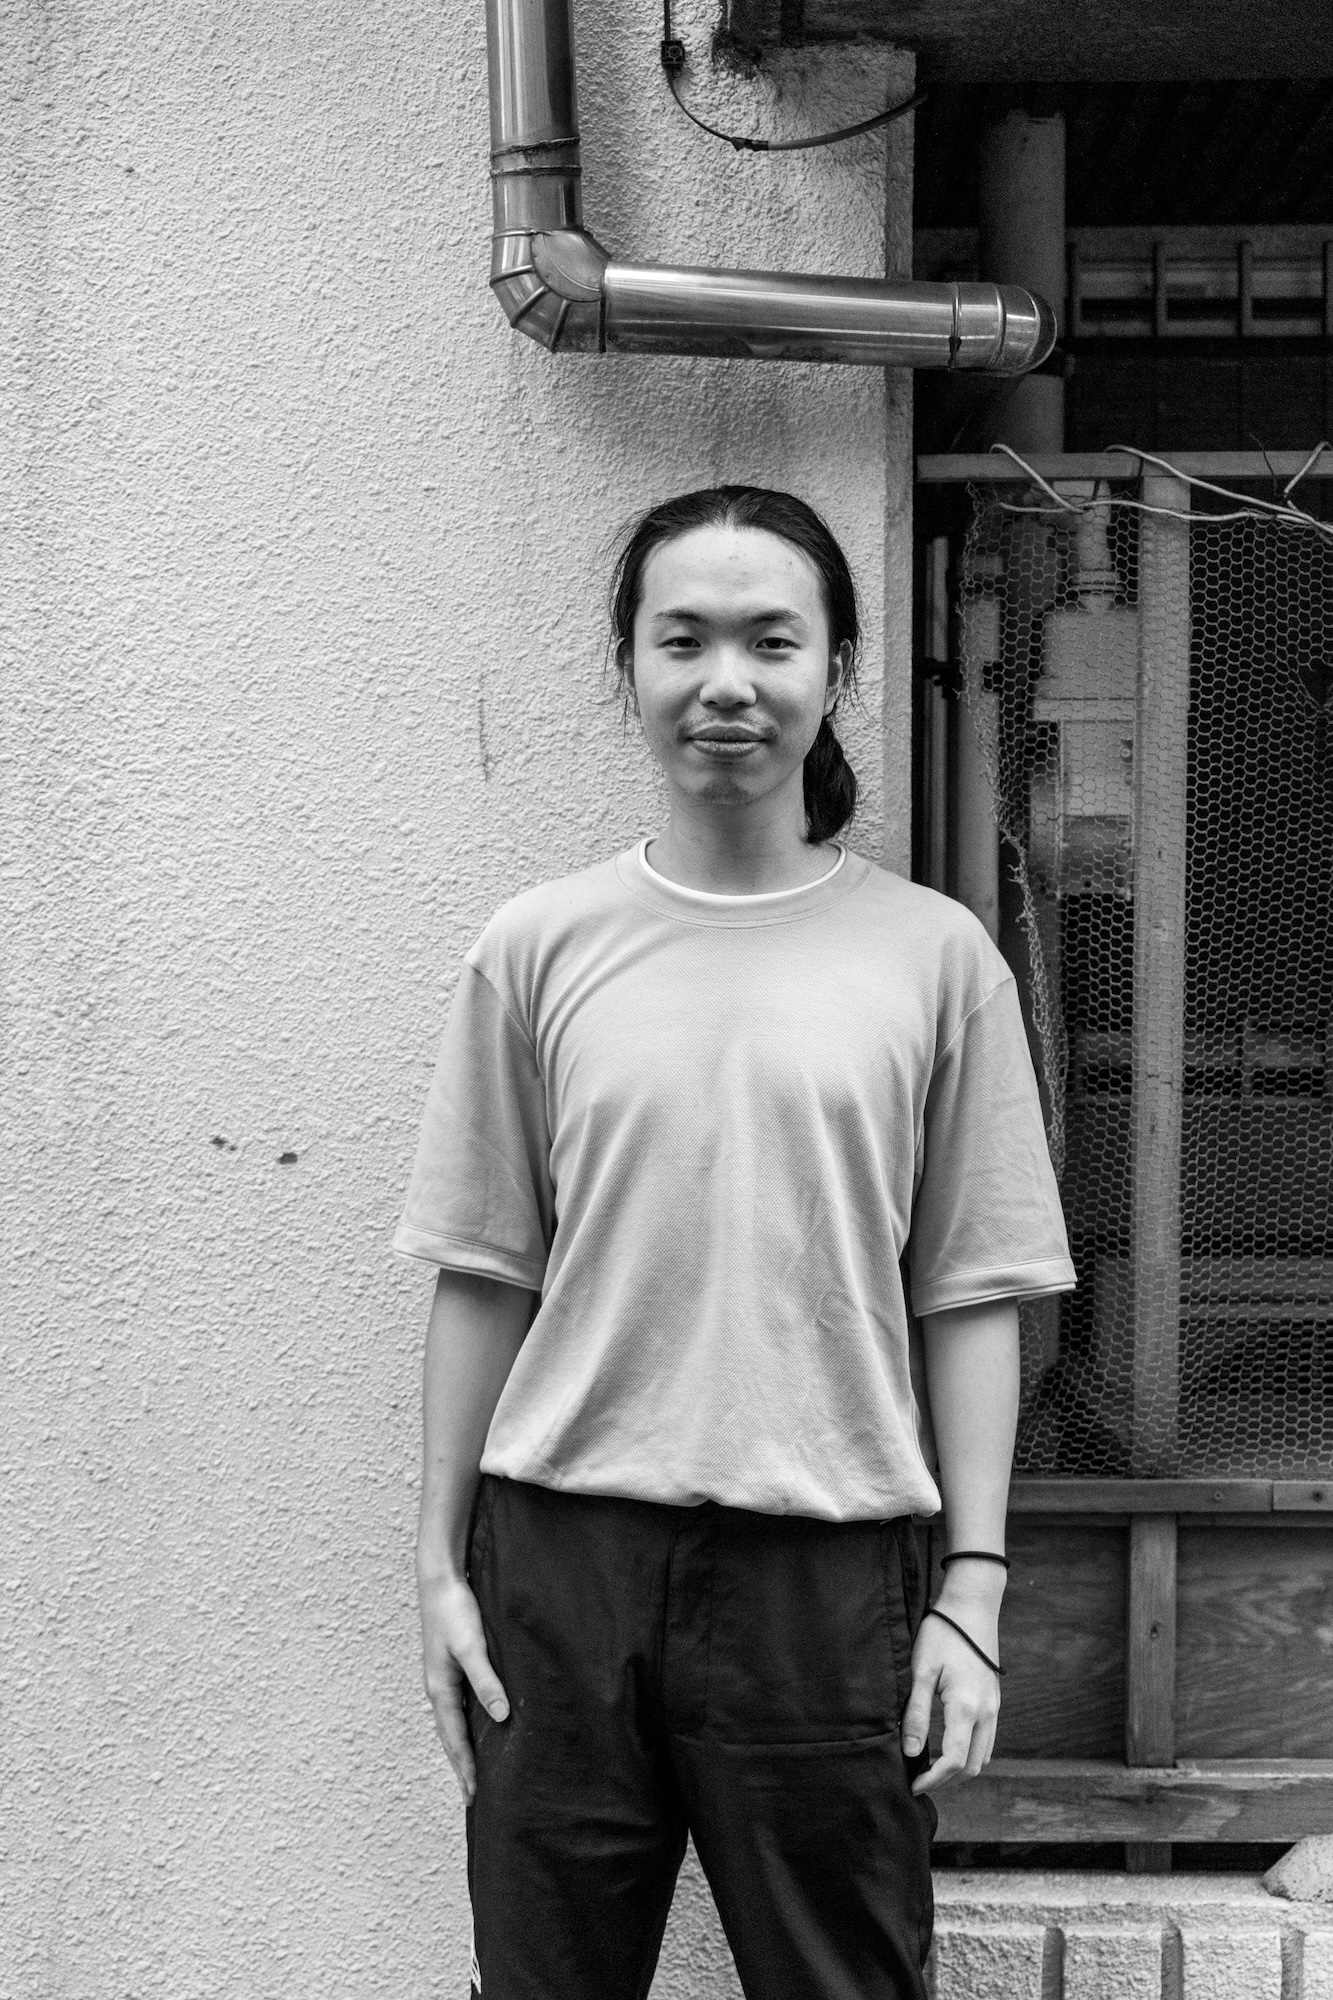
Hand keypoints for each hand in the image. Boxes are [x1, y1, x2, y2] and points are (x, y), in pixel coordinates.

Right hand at [417, 1565, 509, 1802]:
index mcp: (440, 1690)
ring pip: (453, 1722)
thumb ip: (486, 1680)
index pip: (454, 1740)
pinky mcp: (451, 1664)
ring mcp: (443, 1677)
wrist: (440, 1578)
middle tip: (472, 1796)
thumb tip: (500, 1718)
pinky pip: (458, 1705)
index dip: (465, 1768)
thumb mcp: (471, 1647)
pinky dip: (466, 1724)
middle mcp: (439, 1688)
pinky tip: (479, 1724)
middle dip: (461, 1766)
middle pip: (450, 1737)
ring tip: (474, 1769)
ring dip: (462, 1747)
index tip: (474, 1797)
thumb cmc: (454, 1611)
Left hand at [900, 1574, 1002, 1796]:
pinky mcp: (995, 1700)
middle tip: (920, 1779)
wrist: (972, 1606)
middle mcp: (987, 1713)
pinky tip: (950, 1745)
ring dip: (961, 1768)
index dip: (933, 1780)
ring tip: (933, 1766)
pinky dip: (971, 1752)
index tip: (913, 1785)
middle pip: (973, 1766)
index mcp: (966, 1708)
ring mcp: (994, 1707)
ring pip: (984, 1755)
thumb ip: (916, 1714)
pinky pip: (988, 1739)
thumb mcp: (921, 1670)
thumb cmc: (942, 1633)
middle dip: (947, 1780)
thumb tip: (911, 1753)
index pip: (954, 1761)